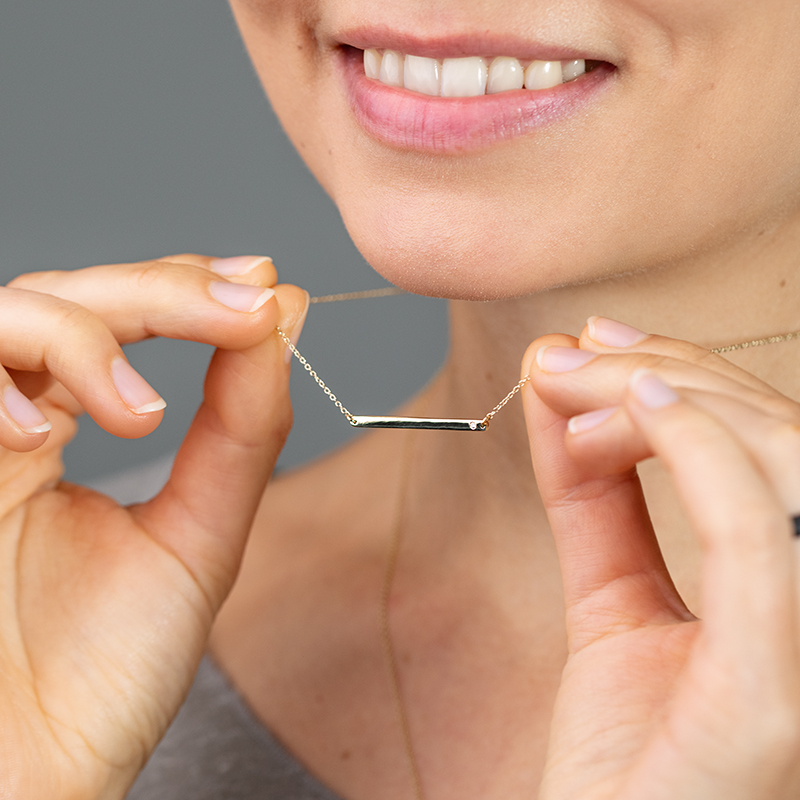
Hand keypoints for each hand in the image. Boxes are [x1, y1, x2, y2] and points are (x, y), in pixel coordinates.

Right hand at [0, 254, 307, 798]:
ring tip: (141, 412)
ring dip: (84, 333)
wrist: (36, 770)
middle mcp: (14, 418)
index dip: (191, 285)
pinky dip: (3, 379)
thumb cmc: (104, 670)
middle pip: (74, 294)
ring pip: (7, 313)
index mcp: (72, 428)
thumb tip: (288, 318)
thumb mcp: (201, 531)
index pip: (126, 315)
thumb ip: (242, 423)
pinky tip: (46, 433)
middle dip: (163, 291)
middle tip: (243, 309)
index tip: (263, 282)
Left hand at [522, 318, 799, 799]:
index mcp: (796, 594)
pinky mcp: (776, 693)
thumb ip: (596, 501)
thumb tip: (558, 388)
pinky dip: (704, 453)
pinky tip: (635, 410)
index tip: (596, 344)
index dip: (696, 374)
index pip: (778, 450)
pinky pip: (762, 538)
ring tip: (575, 385)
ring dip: (672, 395)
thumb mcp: (613, 605)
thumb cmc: (624, 761)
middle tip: (569, 357)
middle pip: (783, 438)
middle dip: (669, 371)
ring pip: (788, 461)